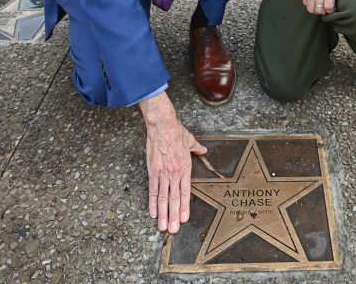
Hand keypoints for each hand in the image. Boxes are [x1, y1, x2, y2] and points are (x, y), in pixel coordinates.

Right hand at [139, 93, 205, 233]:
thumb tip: (203, 150)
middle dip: (173, 216)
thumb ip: (197, 149)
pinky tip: (152, 212)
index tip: (184, 220)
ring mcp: (163, 173)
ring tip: (161, 226)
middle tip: (172, 230)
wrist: (162, 125)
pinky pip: (152, 189)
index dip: (184, 207)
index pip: (185, 192)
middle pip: (174, 199)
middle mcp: (174, 173)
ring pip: (163, 197)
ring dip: (162, 213)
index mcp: (185, 168)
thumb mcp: (190, 141)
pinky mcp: (152, 170)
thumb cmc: (176, 132)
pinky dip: (152, 201)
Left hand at [302, 0, 351, 14]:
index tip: (320, 5)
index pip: (306, 2)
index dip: (313, 6)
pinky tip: (335, 6)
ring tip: (331, 7)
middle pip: (312, 8)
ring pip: (320, 9)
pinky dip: (332, 9)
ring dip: (326, 11)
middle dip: (319, 11)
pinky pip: (328, 6)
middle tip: (326, 8)